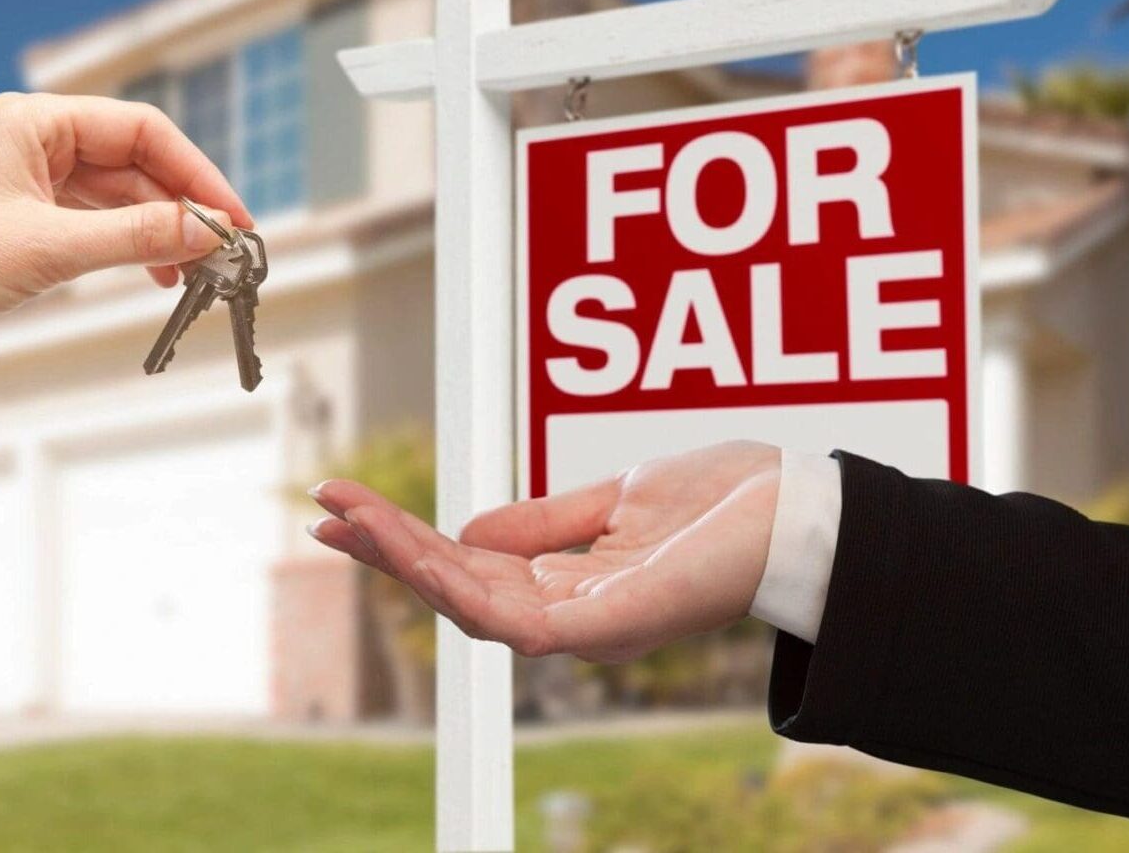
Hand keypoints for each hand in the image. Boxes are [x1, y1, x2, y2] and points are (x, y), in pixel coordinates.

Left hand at [0, 92, 252, 405]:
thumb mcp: (47, 251)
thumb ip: (135, 237)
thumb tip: (208, 232)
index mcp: (32, 122)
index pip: (141, 131)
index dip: (196, 174)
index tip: (233, 218)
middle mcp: (31, 144)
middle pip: (134, 164)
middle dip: (182, 206)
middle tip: (225, 252)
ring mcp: (26, 186)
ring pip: (117, 199)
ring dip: (158, 233)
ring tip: (194, 274)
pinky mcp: (21, 228)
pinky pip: (93, 228)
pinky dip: (128, 249)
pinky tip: (153, 277)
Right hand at [307, 441, 780, 660]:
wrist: (804, 508)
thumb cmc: (727, 502)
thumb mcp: (615, 499)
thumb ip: (544, 520)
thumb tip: (467, 530)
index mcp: (568, 581)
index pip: (466, 565)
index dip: (404, 538)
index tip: (346, 503)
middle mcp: (569, 612)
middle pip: (455, 587)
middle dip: (386, 550)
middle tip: (324, 508)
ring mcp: (588, 625)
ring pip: (471, 606)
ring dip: (406, 563)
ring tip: (349, 521)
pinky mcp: (609, 628)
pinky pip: (516, 621)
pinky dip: (460, 588)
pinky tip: (419, 557)